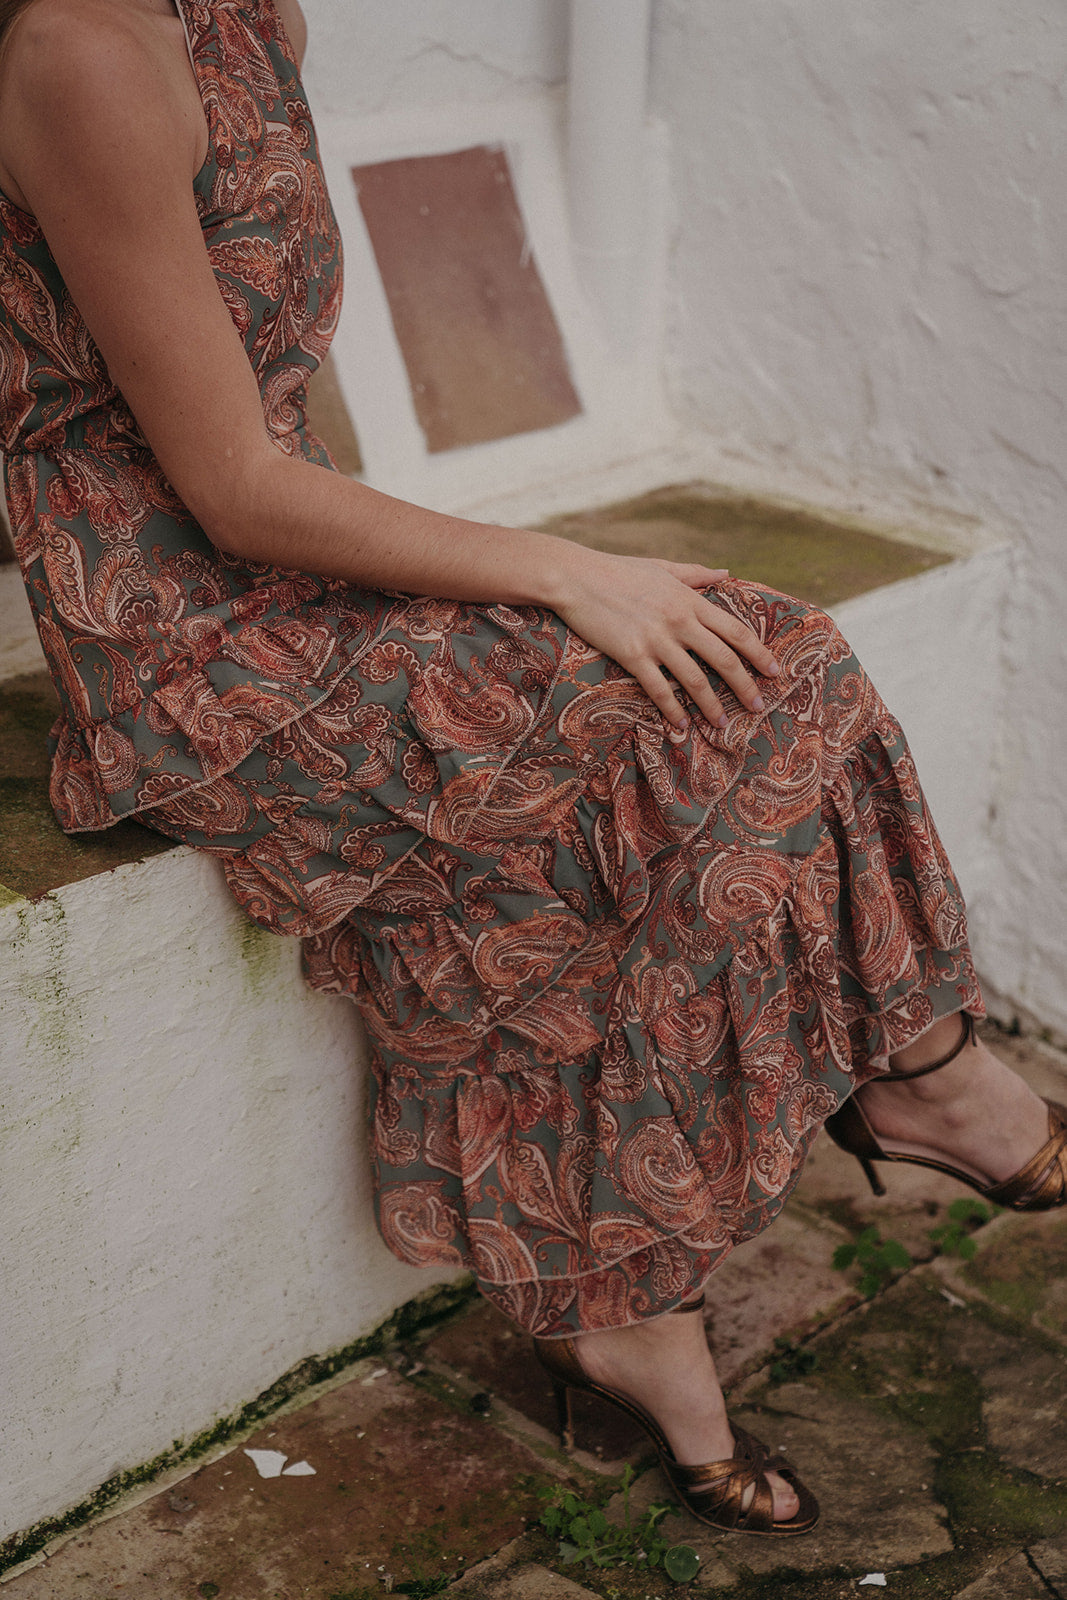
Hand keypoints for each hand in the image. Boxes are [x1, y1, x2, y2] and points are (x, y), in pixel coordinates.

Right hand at [552, 549, 780, 729]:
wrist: (576, 577)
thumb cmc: (618, 570)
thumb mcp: (662, 567)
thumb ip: (696, 574)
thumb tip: (726, 573)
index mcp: (690, 600)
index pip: (736, 631)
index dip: (760, 654)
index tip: (775, 672)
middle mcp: (680, 621)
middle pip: (724, 659)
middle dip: (745, 686)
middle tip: (759, 707)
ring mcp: (656, 639)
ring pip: (695, 679)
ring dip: (712, 705)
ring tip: (722, 723)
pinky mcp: (632, 654)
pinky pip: (658, 689)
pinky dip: (673, 708)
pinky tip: (681, 723)